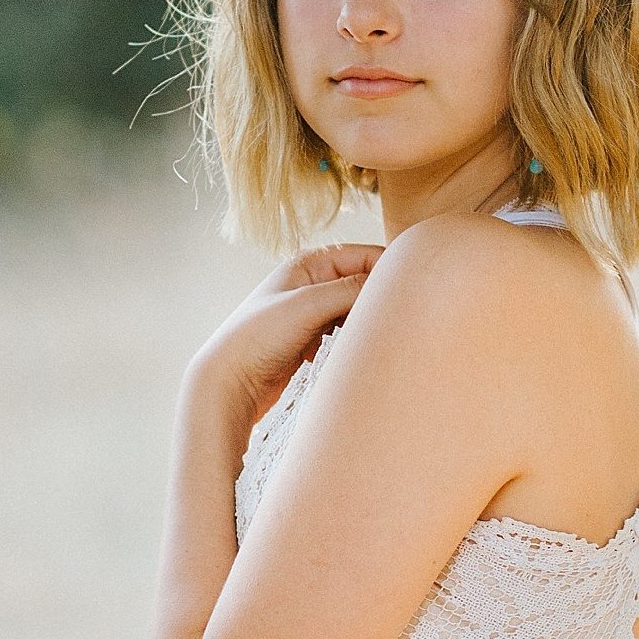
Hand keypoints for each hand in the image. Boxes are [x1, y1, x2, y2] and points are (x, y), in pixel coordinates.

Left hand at [190, 249, 381, 438]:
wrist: (227, 382)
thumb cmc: (255, 337)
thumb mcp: (306, 306)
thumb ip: (349, 290)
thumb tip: (390, 284)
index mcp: (310, 263)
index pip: (365, 256)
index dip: (390, 272)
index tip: (410, 295)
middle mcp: (313, 284)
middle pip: (364, 285)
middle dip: (381, 302)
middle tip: (400, 323)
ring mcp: (314, 314)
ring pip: (357, 314)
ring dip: (368, 326)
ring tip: (381, 340)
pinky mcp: (313, 343)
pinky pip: (346, 338)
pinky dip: (355, 344)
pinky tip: (359, 355)